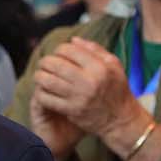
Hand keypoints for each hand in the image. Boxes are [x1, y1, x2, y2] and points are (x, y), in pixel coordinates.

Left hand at [31, 38, 149, 153]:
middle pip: (54, 64)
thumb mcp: (114, 66)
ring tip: (41, 74)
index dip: (59, 49)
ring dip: (40, 75)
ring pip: (47, 81)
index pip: (68, 50)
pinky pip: (46, 98)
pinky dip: (40, 92)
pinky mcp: (71, 110)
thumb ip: (95, 50)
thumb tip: (73, 40)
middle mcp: (89, 81)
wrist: (120, 119)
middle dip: (45, 61)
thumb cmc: (116, 89)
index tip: (59, 54)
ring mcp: (79, 97)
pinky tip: (43, 89)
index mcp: (99, 67)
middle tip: (44, 63)